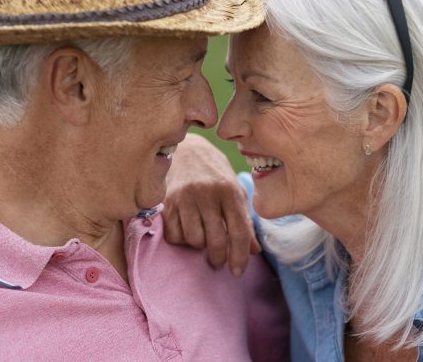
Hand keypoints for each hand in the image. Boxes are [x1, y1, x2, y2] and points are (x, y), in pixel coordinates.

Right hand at [163, 133, 260, 275]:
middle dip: (218, 258)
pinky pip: (174, 235)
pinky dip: (181, 240)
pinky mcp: (167, 201)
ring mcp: (186, 197)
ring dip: (199, 246)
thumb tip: (254, 252)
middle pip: (216, 240)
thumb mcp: (235, 193)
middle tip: (218, 263)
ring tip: (202, 238)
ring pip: (194, 240)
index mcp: (230, 191)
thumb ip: (245, 221)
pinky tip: (186, 231)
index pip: (239, 231)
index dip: (240, 256)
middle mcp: (208, 193)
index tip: (238, 272)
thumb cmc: (216, 176)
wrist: (188, 150)